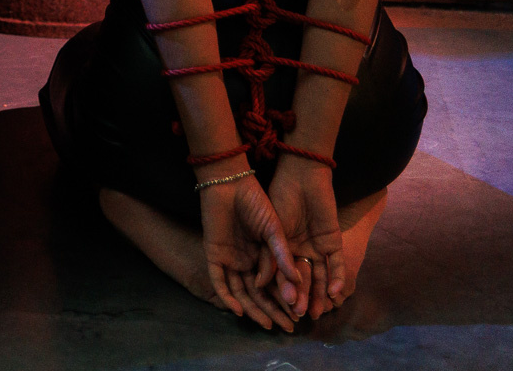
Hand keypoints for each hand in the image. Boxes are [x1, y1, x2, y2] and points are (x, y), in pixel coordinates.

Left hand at [199, 175, 305, 329]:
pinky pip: (219, 281)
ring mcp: (230, 259)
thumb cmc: (255, 202)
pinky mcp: (214, 255)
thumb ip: (282, 256)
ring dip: (253, 308)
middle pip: (259, 292)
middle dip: (272, 310)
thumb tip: (297, 281)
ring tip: (266, 324)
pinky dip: (228, 296)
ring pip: (241, 290)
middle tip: (286, 327)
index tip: (298, 315)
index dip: (286, 300)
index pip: (274, 283)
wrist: (230, 184)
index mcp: (262, 253)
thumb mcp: (274, 230)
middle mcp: (246, 260)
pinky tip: (239, 310)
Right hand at [266, 156, 348, 318]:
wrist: (301, 177)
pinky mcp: (333, 242)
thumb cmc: (280, 200)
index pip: (283, 277)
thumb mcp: (271, 232)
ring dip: (321, 294)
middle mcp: (299, 252)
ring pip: (321, 277)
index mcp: (281, 250)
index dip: (284, 292)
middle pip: (303, 281)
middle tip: (302, 314)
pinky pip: (337, 265)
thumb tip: (260, 286)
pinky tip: (336, 293)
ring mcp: (317, 248)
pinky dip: (338, 279)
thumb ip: (269, 258)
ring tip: (319, 311)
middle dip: (303, 297)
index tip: (285, 309)